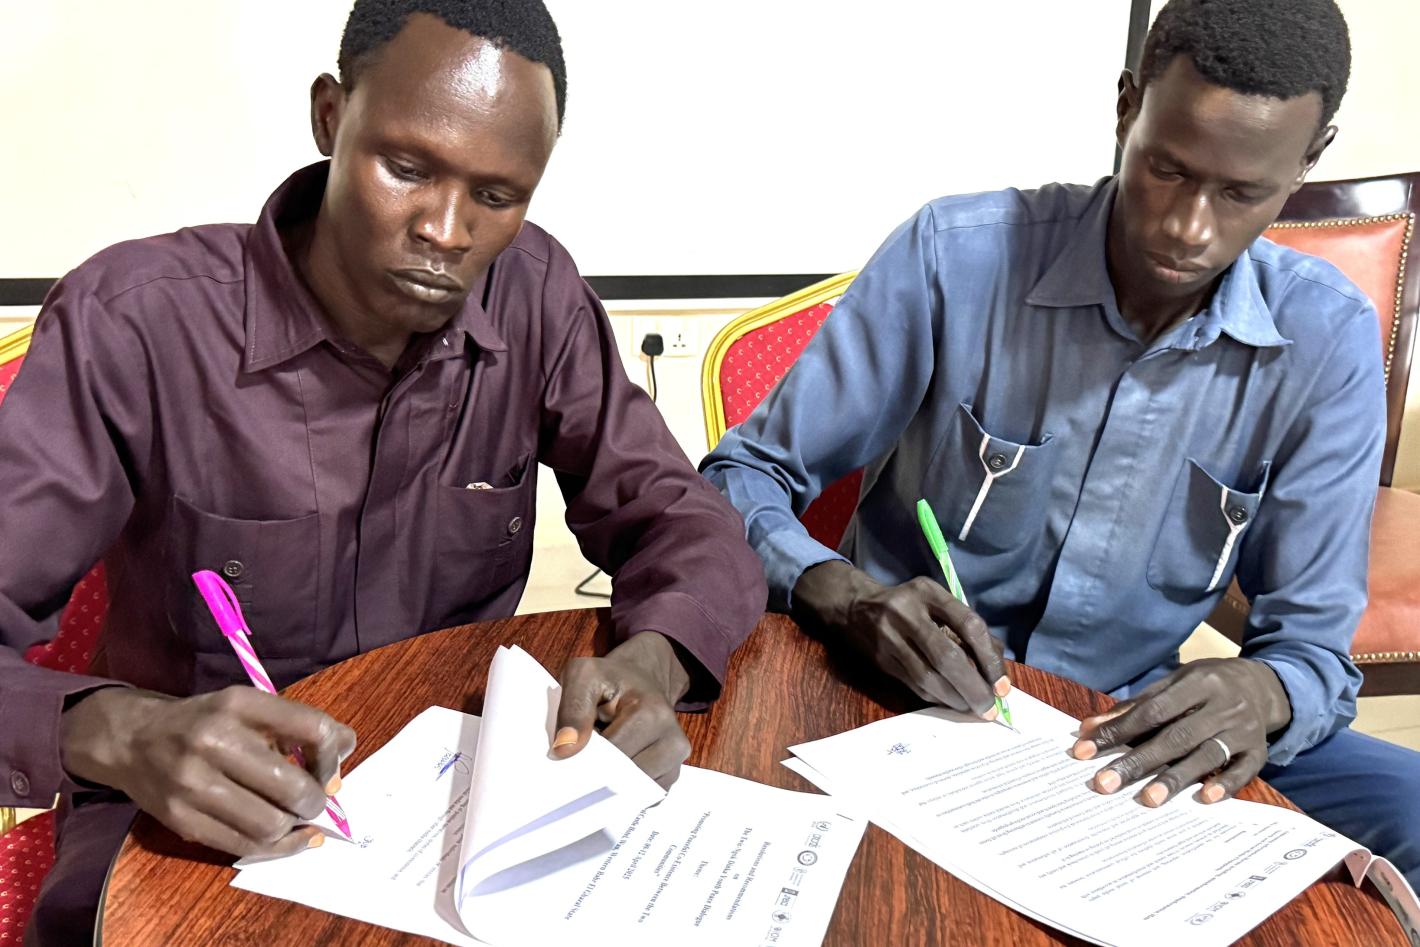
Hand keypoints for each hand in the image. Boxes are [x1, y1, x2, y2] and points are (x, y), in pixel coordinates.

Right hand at [60, 686, 355, 858]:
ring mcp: (193, 784)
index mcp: (239, 704)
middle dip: (317, 799)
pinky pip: (244, 846)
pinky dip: (277, 847)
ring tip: (295, 816)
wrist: (132, 741)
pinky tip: (287, 838)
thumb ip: (297, 725)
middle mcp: (213, 741)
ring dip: (296, 826)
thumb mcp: (249, 706)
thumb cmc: (206, 722)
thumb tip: (344, 756)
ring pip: (271, 824)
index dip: (333, 753)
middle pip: (292, 787)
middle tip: (316, 799)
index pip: (313, 729)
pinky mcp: (181, 820)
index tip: (330, 764)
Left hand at [551, 631, 691, 789]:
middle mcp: (674, 742)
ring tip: (599, 758)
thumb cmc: (610, 678)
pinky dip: (622, 790)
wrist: (641, 679)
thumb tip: (564, 751)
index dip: (584, 759)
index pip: (611, 757)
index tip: (565, 755)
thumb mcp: (583, 676)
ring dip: (609, 784)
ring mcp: (675, 763)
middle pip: (624, 780)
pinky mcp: (670, 776)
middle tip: (578, 759)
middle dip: (596, 775)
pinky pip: (640, 797)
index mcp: (652, 715)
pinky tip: (612, 769)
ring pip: (632, 793)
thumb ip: (572, 709)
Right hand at [792, 560, 1007, 716]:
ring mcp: (890, 638)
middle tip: (990, 707)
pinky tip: (951, 702)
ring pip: (928, 677)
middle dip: (972, 688)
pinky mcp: (882, 660)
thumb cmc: (908, 603)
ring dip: (955, 699)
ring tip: (973, 708)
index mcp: (927, 592)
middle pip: (946, 657)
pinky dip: (937, 697)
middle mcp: (906, 613)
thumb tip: (997, 664)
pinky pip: (914, 685)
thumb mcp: (935, 600)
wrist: (855, 606)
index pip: (967, 623)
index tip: (1001, 683)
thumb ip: (965, 625)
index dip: (988, 657)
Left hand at [1071, 658, 1291, 805]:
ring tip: (1148, 799)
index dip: (1118, 730)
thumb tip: (1090, 728)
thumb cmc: (1205, 686)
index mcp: (1198, 682)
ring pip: (1207, 755)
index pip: (1152, 710)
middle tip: (1106, 783)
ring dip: (1176, 778)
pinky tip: (1205, 799)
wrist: (1262, 685)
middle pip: (1176, 736)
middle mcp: (1223, 706)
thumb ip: (1135, 706)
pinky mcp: (1260, 751)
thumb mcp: (1173, 684)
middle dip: (1138, 761)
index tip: (1086, 750)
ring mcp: (1244, 730)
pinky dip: (1226, 785)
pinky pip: (1244, 771)